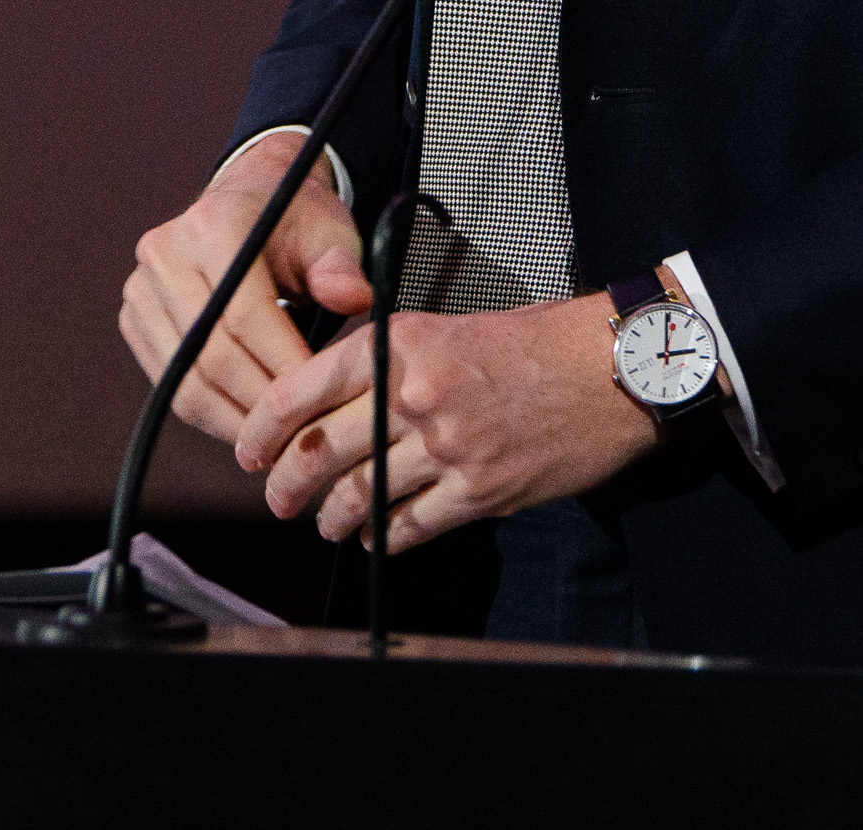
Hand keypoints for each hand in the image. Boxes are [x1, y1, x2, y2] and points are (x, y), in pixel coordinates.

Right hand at [117, 129, 369, 444]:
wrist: (246, 204)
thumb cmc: (295, 225)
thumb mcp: (330, 233)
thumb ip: (341, 269)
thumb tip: (355, 300)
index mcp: (214, 224)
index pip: (245, 314)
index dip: (281, 363)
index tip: (318, 397)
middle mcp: (165, 253)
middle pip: (210, 352)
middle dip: (259, 401)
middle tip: (300, 432)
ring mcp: (141, 287)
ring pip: (184, 377)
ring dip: (231, 419)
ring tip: (275, 439)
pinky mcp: (133, 318)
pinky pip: (169, 383)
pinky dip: (208, 413)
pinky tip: (244, 425)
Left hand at [234, 291, 656, 551]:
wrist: (612, 368)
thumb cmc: (538, 342)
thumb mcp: (450, 326)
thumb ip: (391, 357)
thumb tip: (335, 394)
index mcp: (403, 344)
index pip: (305, 387)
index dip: (265, 427)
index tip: (249, 448)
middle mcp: (416, 394)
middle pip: (321, 451)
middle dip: (287, 485)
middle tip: (277, 499)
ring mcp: (448, 447)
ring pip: (360, 496)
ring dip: (332, 518)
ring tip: (325, 523)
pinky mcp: (481, 490)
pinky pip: (411, 525)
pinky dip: (385, 537)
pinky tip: (377, 537)